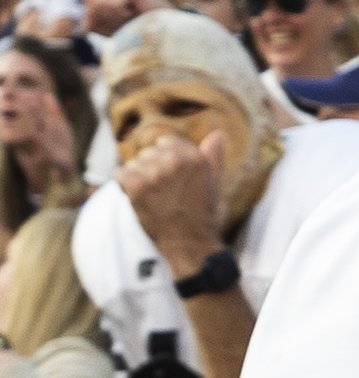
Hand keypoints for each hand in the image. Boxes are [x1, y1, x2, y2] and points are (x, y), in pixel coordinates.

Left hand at [122, 130, 230, 272]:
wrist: (189, 243)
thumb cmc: (202, 215)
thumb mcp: (213, 183)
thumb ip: (213, 156)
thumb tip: (218, 134)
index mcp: (195, 158)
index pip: (166, 142)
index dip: (165, 159)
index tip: (170, 177)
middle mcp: (176, 162)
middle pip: (148, 152)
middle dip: (151, 168)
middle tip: (163, 191)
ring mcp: (155, 174)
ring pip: (134, 163)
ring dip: (138, 177)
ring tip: (153, 196)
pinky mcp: (137, 187)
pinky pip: (120, 173)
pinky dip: (124, 184)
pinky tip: (138, 197)